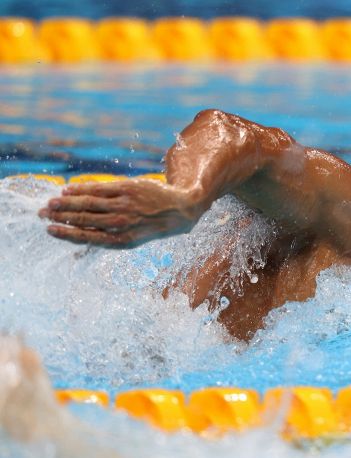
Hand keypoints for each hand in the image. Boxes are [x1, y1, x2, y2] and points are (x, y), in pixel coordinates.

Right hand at [38, 179, 204, 247]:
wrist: (181, 209)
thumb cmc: (151, 226)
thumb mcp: (134, 240)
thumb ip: (108, 240)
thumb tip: (79, 249)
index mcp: (123, 240)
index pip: (88, 237)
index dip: (66, 234)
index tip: (49, 230)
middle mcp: (123, 223)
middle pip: (84, 219)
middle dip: (60, 216)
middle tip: (42, 214)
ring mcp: (125, 205)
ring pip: (88, 203)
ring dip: (66, 202)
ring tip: (50, 203)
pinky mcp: (127, 188)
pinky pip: (99, 188)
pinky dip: (81, 189)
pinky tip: (68, 189)